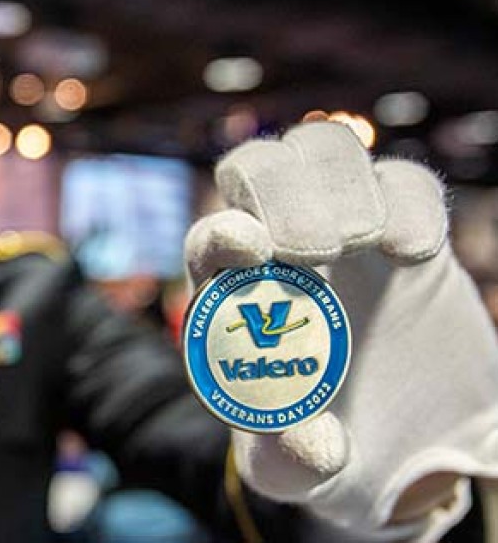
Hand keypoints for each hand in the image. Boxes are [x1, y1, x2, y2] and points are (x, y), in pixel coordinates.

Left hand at [184, 120, 497, 537]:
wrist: (403, 438)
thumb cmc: (323, 443)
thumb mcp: (297, 469)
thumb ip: (293, 460)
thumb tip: (316, 443)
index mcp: (231, 295)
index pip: (208, 239)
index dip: (222, 232)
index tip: (254, 251)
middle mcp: (277, 245)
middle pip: (255, 169)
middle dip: (281, 192)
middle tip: (320, 249)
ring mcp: (340, 227)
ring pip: (322, 150)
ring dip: (338, 182)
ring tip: (365, 242)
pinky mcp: (403, 226)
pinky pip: (403, 181)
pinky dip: (408, 201)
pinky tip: (412, 253)